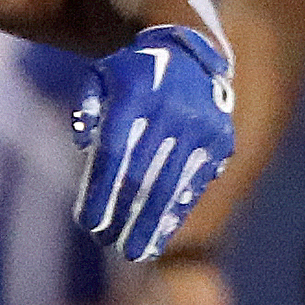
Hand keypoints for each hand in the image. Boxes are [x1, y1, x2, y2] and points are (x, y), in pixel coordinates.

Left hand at [73, 24, 232, 260]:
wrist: (190, 52)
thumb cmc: (133, 74)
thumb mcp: (101, 78)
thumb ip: (87, 109)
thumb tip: (84, 147)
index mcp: (133, 95)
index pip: (113, 154)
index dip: (100, 192)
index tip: (87, 224)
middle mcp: (169, 110)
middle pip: (142, 176)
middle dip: (124, 215)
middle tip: (108, 244)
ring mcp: (199, 124)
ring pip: (172, 184)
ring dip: (152, 222)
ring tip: (136, 252)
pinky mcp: (220, 137)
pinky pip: (196, 180)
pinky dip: (178, 209)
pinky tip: (162, 232)